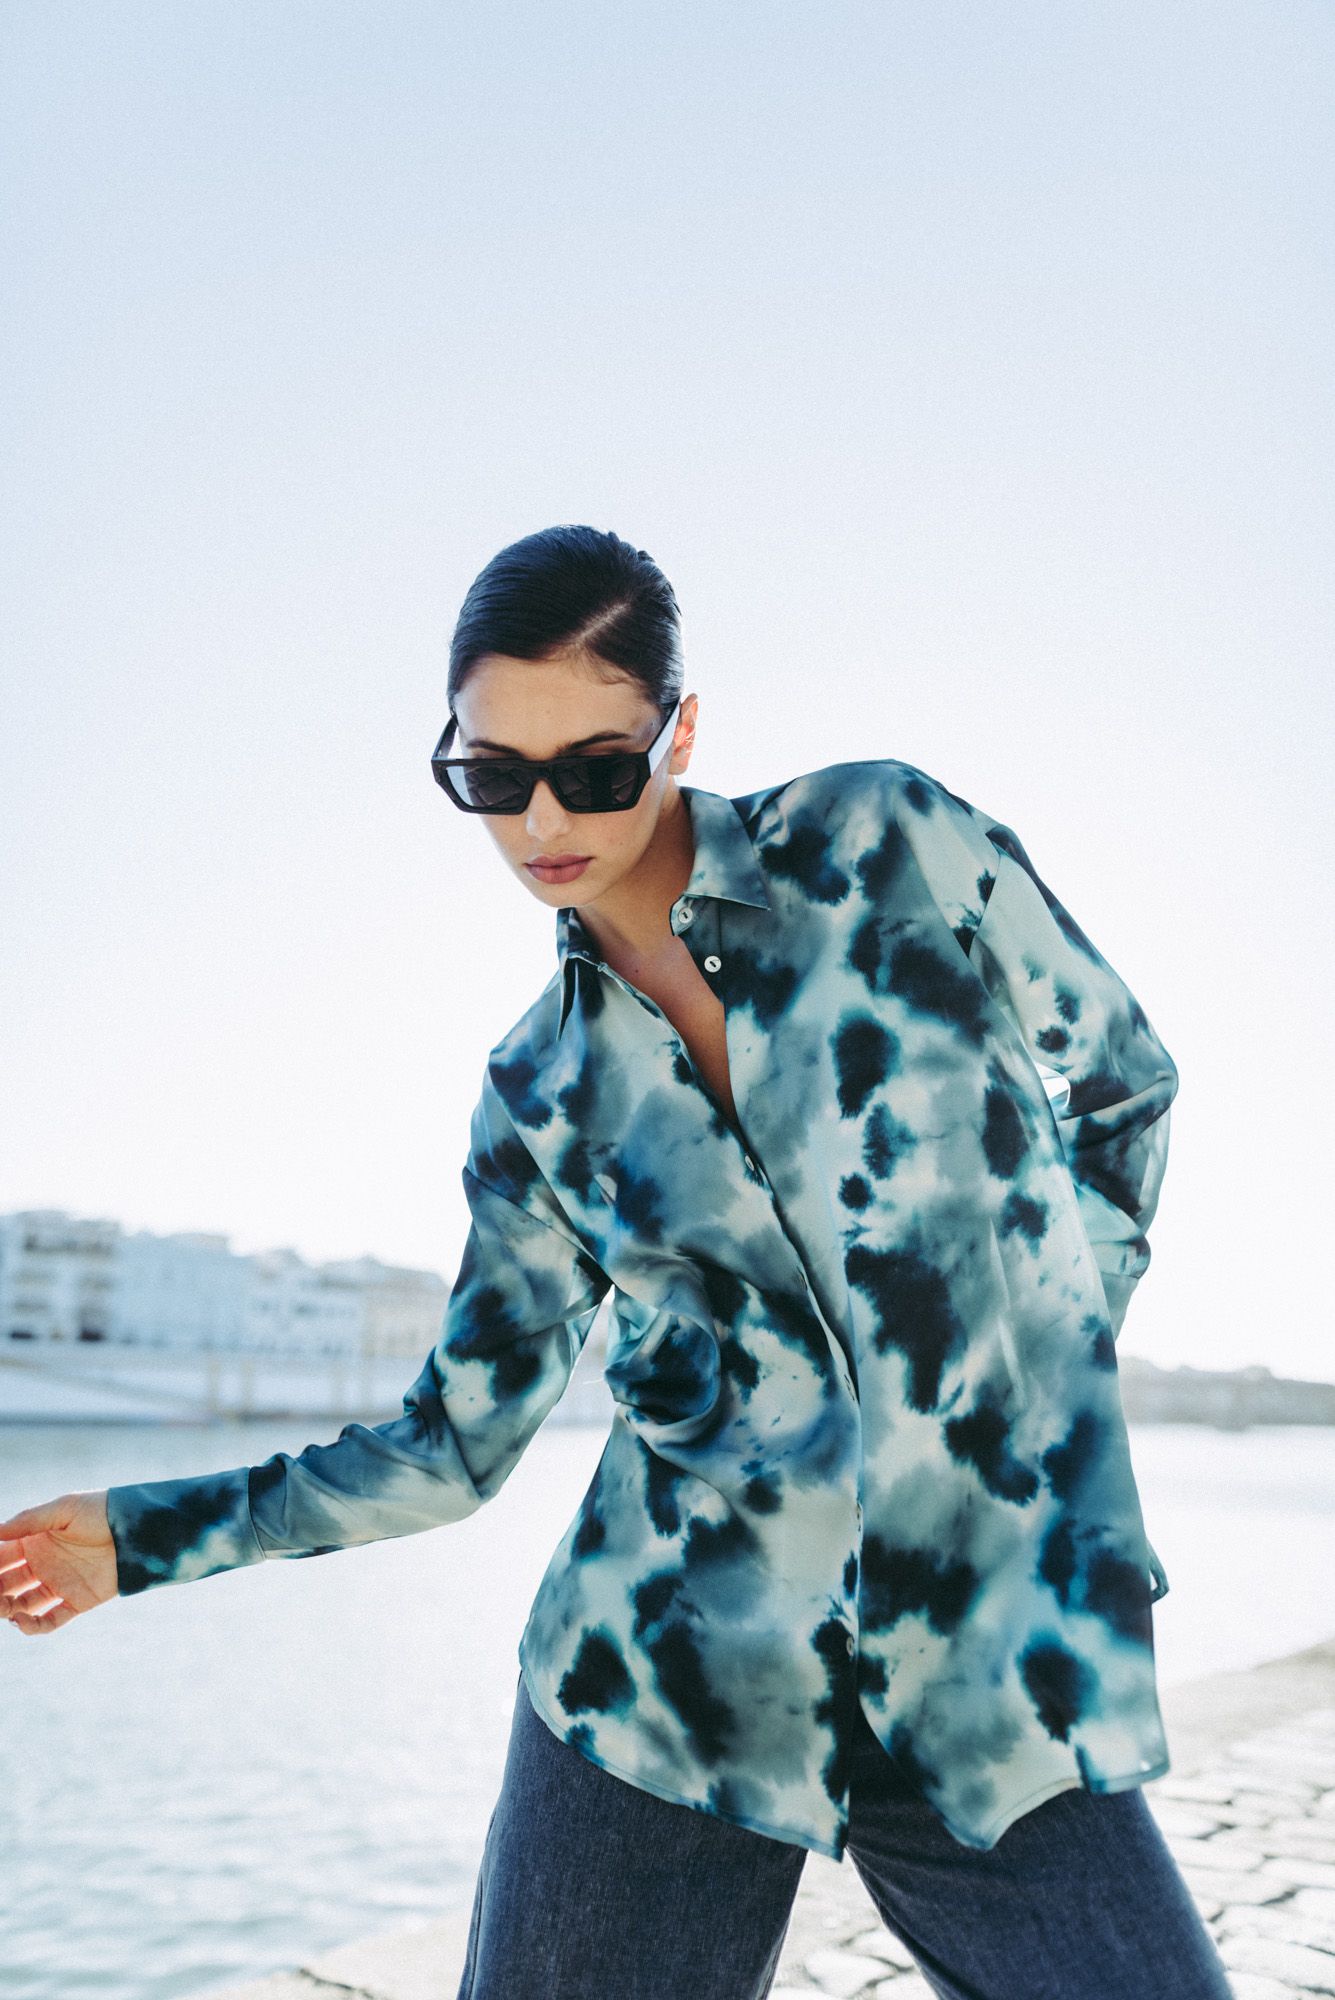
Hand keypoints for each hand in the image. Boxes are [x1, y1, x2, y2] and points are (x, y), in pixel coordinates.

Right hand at [0, 1490, 120, 1634]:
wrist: (137, 1529)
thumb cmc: (100, 1511)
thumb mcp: (64, 1509)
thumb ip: (30, 1521)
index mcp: (35, 1541)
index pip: (1, 1557)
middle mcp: (42, 1564)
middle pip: (7, 1584)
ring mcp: (59, 1584)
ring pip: (23, 1604)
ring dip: (8, 1609)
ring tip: (3, 1608)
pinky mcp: (77, 1601)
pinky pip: (50, 1620)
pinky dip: (33, 1626)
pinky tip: (22, 1621)